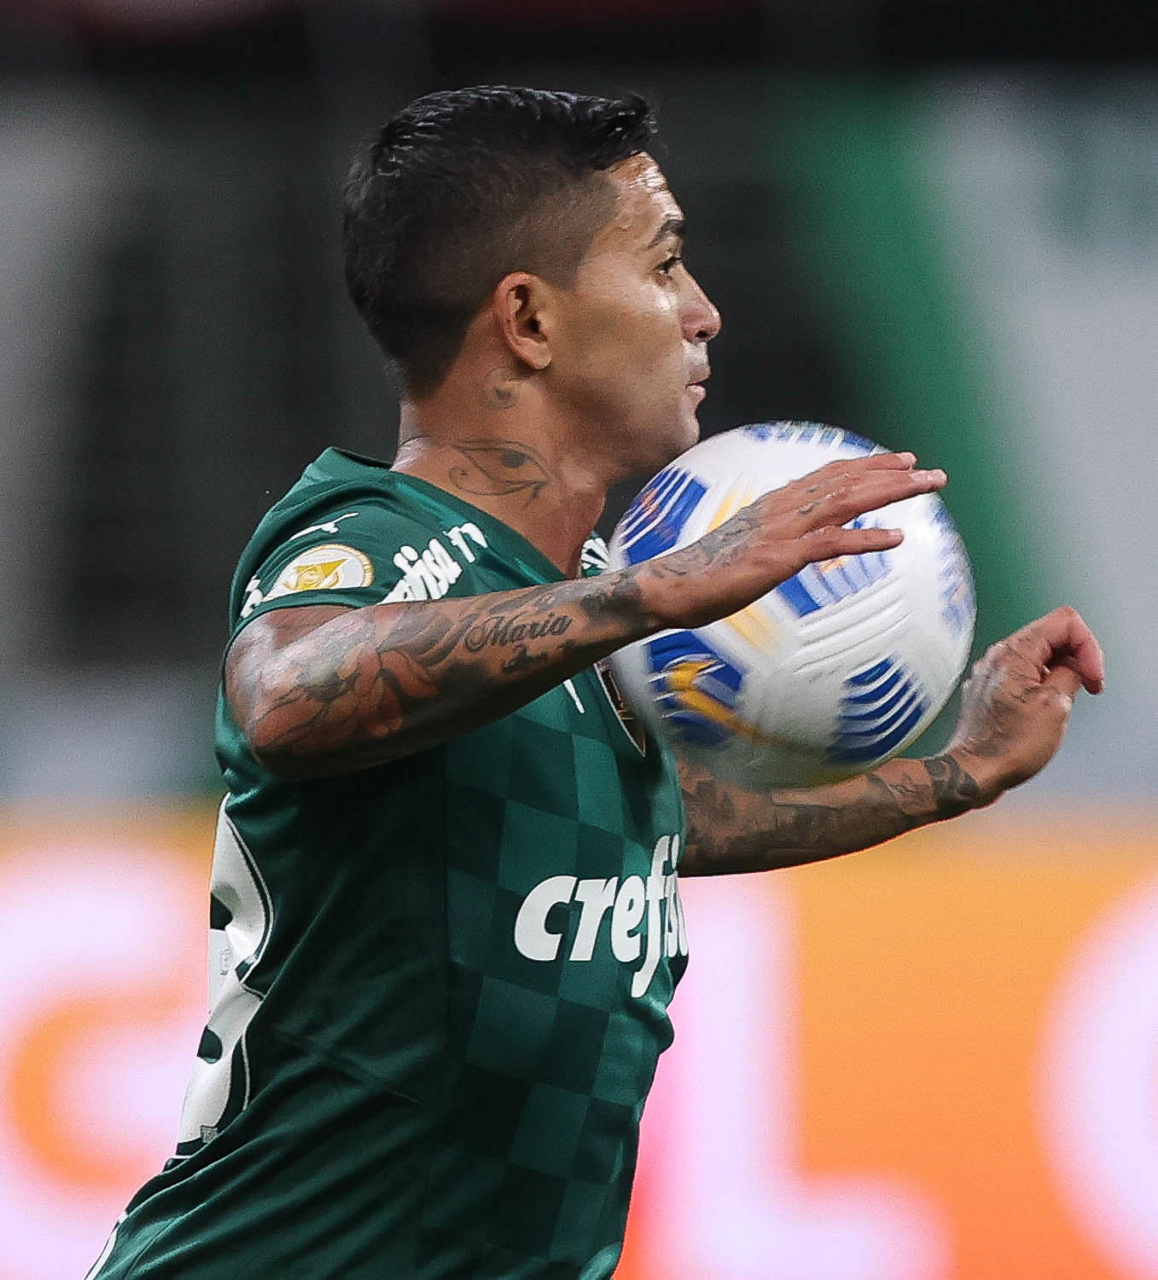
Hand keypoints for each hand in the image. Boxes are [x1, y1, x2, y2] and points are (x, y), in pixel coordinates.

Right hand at [638, 451, 946, 629]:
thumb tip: (789, 549)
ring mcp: (781, 531)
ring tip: (927, 487)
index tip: (897, 460)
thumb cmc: (703, 575)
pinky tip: (895, 538)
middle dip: (891, 474)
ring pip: (846, 501)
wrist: (671, 587)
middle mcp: (781, 509)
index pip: (827, 476)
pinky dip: (865, 537)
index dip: (865, 466)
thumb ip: (772, 543)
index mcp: (773, 506)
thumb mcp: (745, 551)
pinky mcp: (779, 557)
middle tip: (930, 472)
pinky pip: (830, 543)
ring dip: (891, 492)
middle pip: (845, 481)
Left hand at [945, 606, 1104, 803]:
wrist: (973, 772)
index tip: (1093, 677)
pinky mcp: (988, 689)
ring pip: (1038, 656)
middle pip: (1051, 636)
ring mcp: (990, 672)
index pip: (1064, 621)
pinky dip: (1041, 685)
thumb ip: (1071, 673)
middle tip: (1086, 688)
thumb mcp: (1056, 707)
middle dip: (1076, 658)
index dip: (1088, 646)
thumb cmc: (1009, 745)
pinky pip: (1023, 674)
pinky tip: (1043, 710)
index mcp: (1014, 652)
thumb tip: (1074, 666)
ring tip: (1062, 703)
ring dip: (1060, 673)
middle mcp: (997, 656)